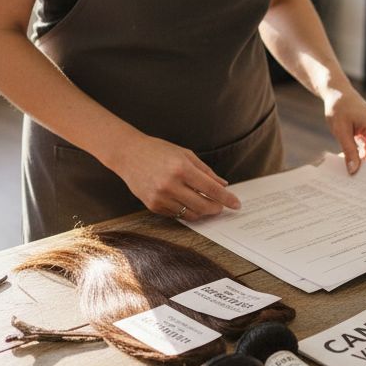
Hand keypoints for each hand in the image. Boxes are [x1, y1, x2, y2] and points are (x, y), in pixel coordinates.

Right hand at [106, 133, 240, 218]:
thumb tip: (223, 185)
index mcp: (181, 168)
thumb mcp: (185, 155)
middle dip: (216, 208)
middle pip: (203, 206)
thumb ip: (206, 171)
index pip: (211, 189)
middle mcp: (171, 185)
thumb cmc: (159, 151)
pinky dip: (186, 211)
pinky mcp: (153, 206)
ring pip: (190, 214)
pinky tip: (187, 202)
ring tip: (206, 204)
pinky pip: (176, 215)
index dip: (227, 198)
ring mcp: (160, 197)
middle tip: (221, 206)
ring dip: (202, 211)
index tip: (236, 204)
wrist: (128, 155)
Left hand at [323, 86, 365, 173]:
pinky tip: (351, 159)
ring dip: (361, 160)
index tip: (357, 181)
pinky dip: (361, 154)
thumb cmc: (338, 108)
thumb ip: (349, 151)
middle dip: (364, 166)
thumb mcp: (340, 131)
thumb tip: (354, 171)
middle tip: (351, 179)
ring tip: (348, 168)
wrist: (338, 93)